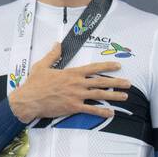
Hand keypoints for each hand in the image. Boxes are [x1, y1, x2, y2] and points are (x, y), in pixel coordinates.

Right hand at [7, 41, 131, 123]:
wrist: (29, 100)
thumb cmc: (34, 83)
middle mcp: (77, 83)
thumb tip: (58, 43)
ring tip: (125, 97)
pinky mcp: (73, 107)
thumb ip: (53, 55)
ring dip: (114, 96)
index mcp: (71, 73)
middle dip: (116, 82)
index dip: (107, 66)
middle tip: (128, 83)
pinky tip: (111, 113)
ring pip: (99, 95)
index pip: (93, 68)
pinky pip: (91, 110)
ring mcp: (76, 96)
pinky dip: (102, 112)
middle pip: (101, 82)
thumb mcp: (43, 65)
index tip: (118, 66)